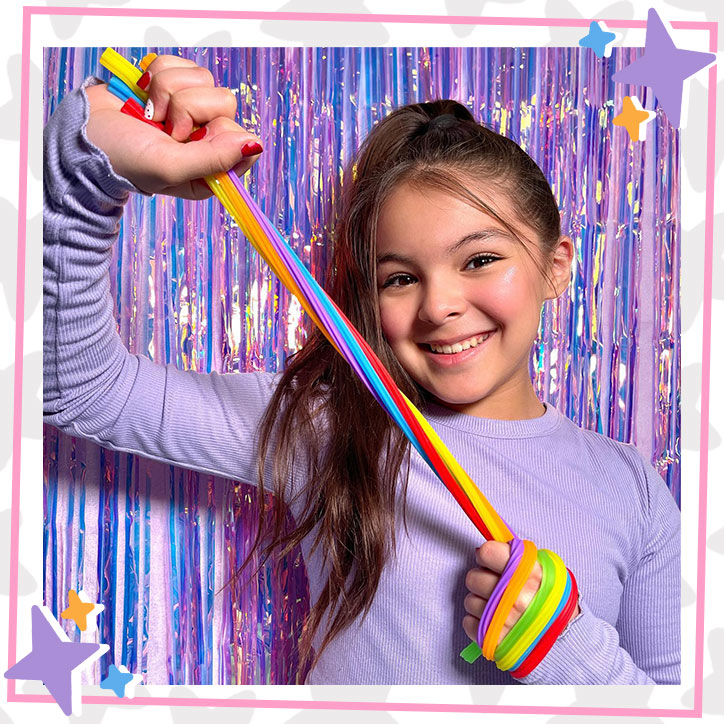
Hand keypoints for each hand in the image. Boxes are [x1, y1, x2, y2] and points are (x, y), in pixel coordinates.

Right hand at [85, 55, 262, 198]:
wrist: (84, 134)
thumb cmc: (125, 160)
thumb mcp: (172, 168)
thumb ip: (214, 159)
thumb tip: (254, 143)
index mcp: (212, 167)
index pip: (245, 140)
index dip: (221, 134)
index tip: (192, 141)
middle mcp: (206, 137)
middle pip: (226, 102)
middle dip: (189, 111)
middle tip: (167, 131)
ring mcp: (190, 109)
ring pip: (203, 79)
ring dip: (169, 93)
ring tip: (151, 116)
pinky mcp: (172, 83)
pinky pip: (181, 65)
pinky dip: (157, 76)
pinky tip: (144, 97)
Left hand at [462, 540, 579, 647]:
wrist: (568, 640)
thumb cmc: (553, 601)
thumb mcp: (544, 570)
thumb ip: (518, 558)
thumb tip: (483, 551)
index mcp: (528, 574)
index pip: (487, 553)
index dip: (486, 555)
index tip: (490, 560)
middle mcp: (515, 598)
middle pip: (473, 578)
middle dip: (481, 579)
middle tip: (495, 585)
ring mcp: (504, 622)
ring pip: (469, 601)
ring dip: (480, 602)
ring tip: (497, 605)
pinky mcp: (495, 642)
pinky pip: (469, 623)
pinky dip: (478, 622)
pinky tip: (493, 621)